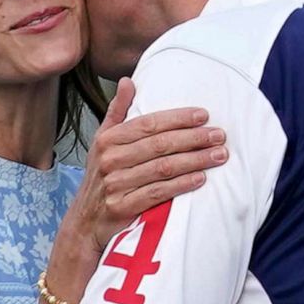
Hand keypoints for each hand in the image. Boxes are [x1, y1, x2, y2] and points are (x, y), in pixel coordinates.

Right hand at [70, 77, 227, 250]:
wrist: (85, 222)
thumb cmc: (101, 178)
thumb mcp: (102, 142)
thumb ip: (117, 112)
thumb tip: (128, 81)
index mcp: (108, 140)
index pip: (148, 124)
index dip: (178, 118)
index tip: (203, 115)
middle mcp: (111, 160)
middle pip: (159, 145)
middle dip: (193, 138)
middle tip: (219, 136)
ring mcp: (116, 184)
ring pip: (163, 168)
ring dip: (195, 160)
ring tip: (218, 156)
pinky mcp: (123, 207)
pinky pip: (158, 193)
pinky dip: (181, 185)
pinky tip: (200, 178)